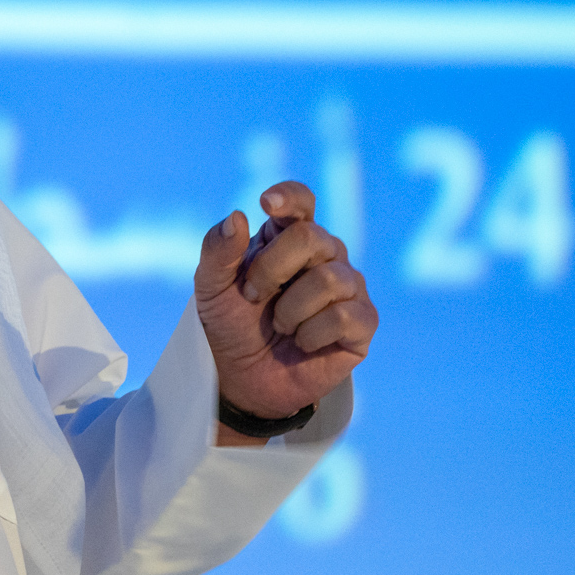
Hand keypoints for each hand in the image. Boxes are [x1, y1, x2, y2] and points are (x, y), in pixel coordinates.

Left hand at [195, 181, 377, 445]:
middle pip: (312, 237)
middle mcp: (325, 255)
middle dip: (271, 270)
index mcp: (287, 237)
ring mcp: (349, 287)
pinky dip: (311, 333)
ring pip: (330, 279)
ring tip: (278, 325)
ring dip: (290, 309)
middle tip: (252, 296)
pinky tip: (303, 342)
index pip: (302, 200)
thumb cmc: (230, 323)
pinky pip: (345, 316)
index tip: (267, 204)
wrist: (242, 377)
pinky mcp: (363, 323)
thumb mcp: (211, 287)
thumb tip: (238, 217)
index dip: (289, 197)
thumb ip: (218, 251)